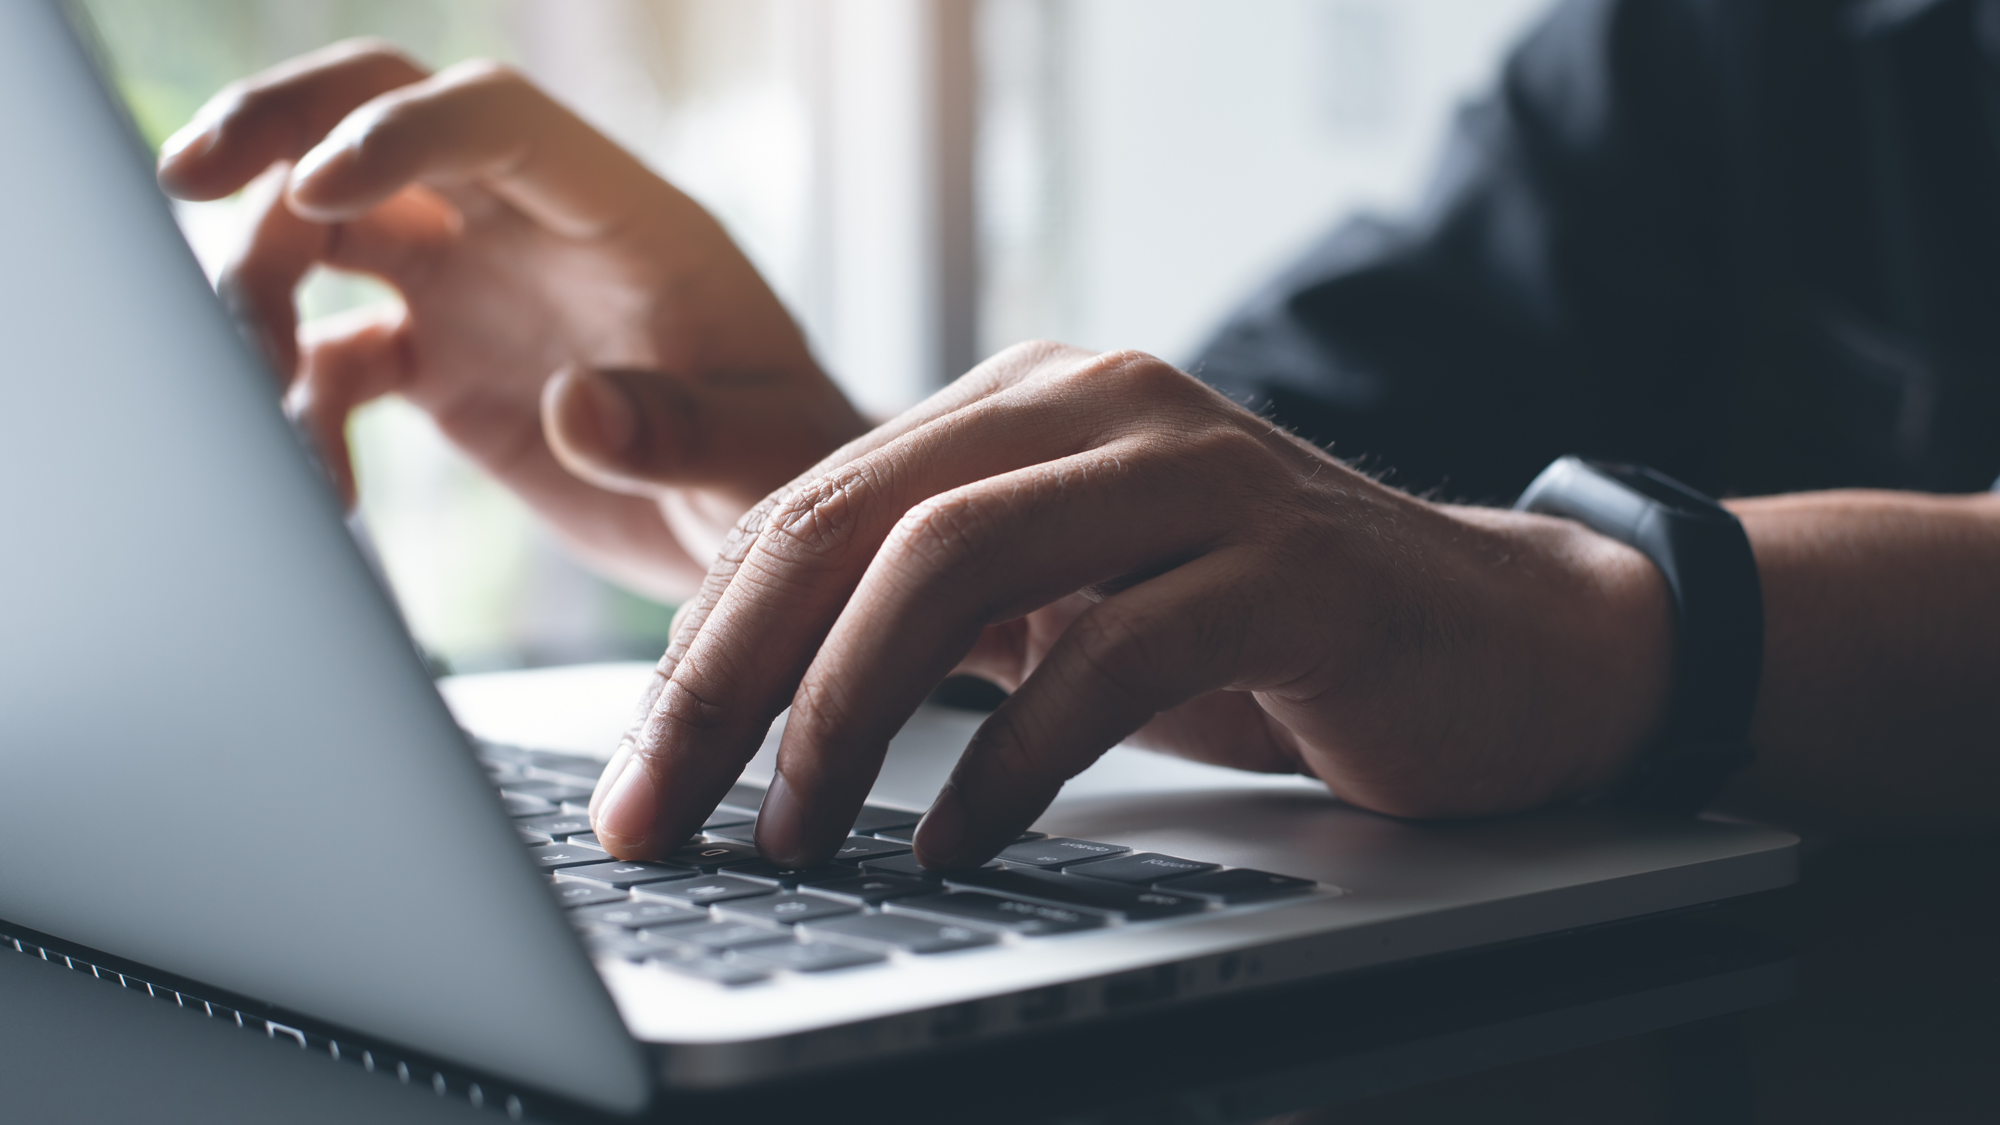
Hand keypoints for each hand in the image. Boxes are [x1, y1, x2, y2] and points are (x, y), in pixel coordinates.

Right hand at [156, 40, 865, 596]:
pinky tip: (322, 484)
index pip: (497, 118)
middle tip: (184, 178)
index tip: (316, 188)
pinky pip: (335, 352)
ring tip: (254, 390)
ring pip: (327, 228)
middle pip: (381, 117)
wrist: (764, 517)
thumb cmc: (789, 463)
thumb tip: (574, 408)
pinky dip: (299, 404)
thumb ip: (678, 431)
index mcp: (622, 215)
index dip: (401, 133)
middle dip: (276, 127)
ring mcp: (478, 288)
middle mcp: (532, 229)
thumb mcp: (763, 455)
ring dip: (258, 284)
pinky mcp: (442, 363)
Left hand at [588, 342, 1676, 865]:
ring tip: (794, 831)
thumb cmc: (1261, 635)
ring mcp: (1200, 471)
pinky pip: (1110, 653)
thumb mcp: (1068, 610)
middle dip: (732, 680)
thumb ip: (936, 620)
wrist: (1502, 638)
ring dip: (847, 712)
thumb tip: (745, 712)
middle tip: (660, 810)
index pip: (813, 503)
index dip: (703, 641)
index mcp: (1028, 402)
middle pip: (857, 521)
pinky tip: (955, 839)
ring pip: (959, 560)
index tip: (640, 771)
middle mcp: (1102, 405)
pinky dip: (1011, 759)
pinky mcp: (1291, 564)